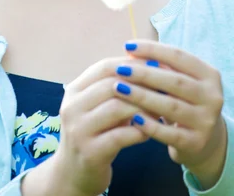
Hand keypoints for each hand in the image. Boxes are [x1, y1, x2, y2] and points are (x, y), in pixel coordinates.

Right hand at [48, 55, 164, 195]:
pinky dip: (139, 131)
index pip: (104, 67)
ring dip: (143, 107)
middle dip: (141, 84)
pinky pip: (121, 135)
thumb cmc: (93, 133)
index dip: (131, 64)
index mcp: (74, 90)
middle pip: (111, 84)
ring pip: (117, 108)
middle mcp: (72, 106)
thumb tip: (148, 63)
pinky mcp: (90, 152)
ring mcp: (79, 129)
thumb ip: (114, 87)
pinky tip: (151, 131)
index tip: (156, 64)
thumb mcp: (97, 106)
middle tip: (165, 87)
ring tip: (161, 109)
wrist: (74, 173)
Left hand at [112, 40, 226, 186]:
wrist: (203, 139)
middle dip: (144, 74)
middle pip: (175, 81)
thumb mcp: (178, 80)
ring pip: (171, 106)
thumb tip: (129, 50)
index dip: (152, 49)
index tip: (127, 46)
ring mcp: (206, 121)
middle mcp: (212, 97)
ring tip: (119, 89)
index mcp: (208, 74)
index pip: (178, 56)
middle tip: (120, 69)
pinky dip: (151, 125)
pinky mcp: (196, 142)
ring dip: (142, 96)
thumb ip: (158, 65)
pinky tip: (133, 118)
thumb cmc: (182, 100)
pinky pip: (170, 134)